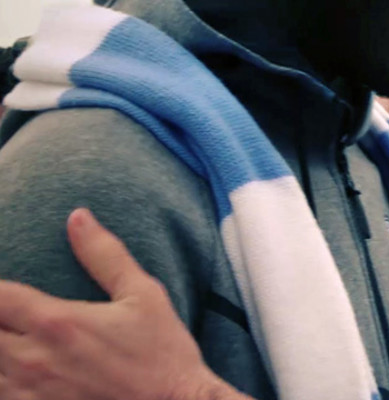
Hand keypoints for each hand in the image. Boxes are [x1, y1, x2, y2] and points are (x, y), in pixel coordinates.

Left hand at [0, 209, 247, 399]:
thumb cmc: (163, 354)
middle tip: (13, 309)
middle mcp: (34, 358)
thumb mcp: (144, 295)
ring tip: (14, 335)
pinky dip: (4, 377)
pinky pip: (0, 393)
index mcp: (58, 322)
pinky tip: (18, 368)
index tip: (7, 287)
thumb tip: (78, 217)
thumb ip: (105, 255)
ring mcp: (31, 392)